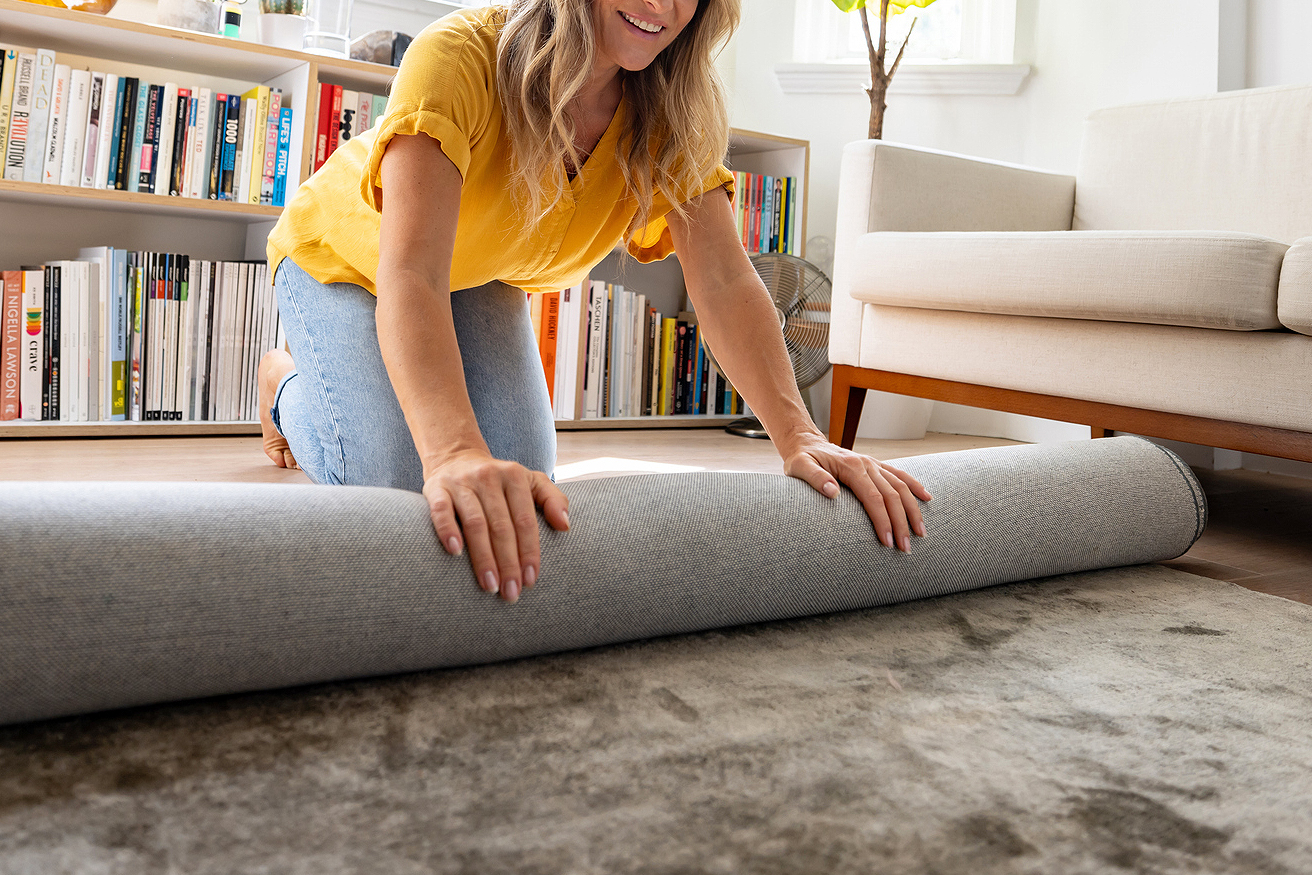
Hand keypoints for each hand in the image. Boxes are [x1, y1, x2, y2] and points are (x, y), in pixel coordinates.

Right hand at [423, 450, 569, 602]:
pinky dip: (447, 530)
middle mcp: (488, 477)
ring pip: (475, 523)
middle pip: (501, 526)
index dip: (529, 551)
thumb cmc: (500, 481)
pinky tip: (455, 552)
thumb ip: (553, 500)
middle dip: (508, 563)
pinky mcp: (436, 489)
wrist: (456, 457)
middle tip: (511, 593)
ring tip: (490, 586)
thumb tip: (565, 526)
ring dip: (483, 557)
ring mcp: (461, 483)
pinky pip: (441, 511)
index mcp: (515, 476)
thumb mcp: (531, 481)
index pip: (525, 520)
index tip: (530, 580)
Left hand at [782, 434, 931, 552]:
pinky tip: (926, 498)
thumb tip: (832, 492)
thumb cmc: (802, 459)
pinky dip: (915, 486)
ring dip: (913, 510)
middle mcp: (867, 464)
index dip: (883, 521)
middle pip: (892, 495)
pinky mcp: (875, 466)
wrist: (806, 443)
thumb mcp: (800, 467)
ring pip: (901, 486)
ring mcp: (873, 464)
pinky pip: (899, 475)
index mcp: (851, 467)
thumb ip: (815, 478)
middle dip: (901, 523)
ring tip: (921, 533)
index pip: (874, 498)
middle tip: (905, 548)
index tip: (888, 542)